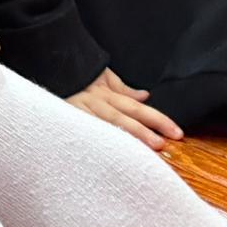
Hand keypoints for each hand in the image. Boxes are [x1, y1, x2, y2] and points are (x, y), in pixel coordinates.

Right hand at [67, 67, 181, 149]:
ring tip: (144, 154)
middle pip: (123, 118)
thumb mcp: (102, 76)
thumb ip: (123, 89)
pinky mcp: (67, 122)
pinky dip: (100, 144)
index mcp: (105, 93)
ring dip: (126, 139)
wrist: (49, 69)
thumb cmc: (76, 75)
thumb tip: (145, 96)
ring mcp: (79, 113)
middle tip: (162, 144)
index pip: (136, 107)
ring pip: (105, 127)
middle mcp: (94, 103)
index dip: (157, 119)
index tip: (176, 132)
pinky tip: (113, 157)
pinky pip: (86, 134)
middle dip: (143, 131)